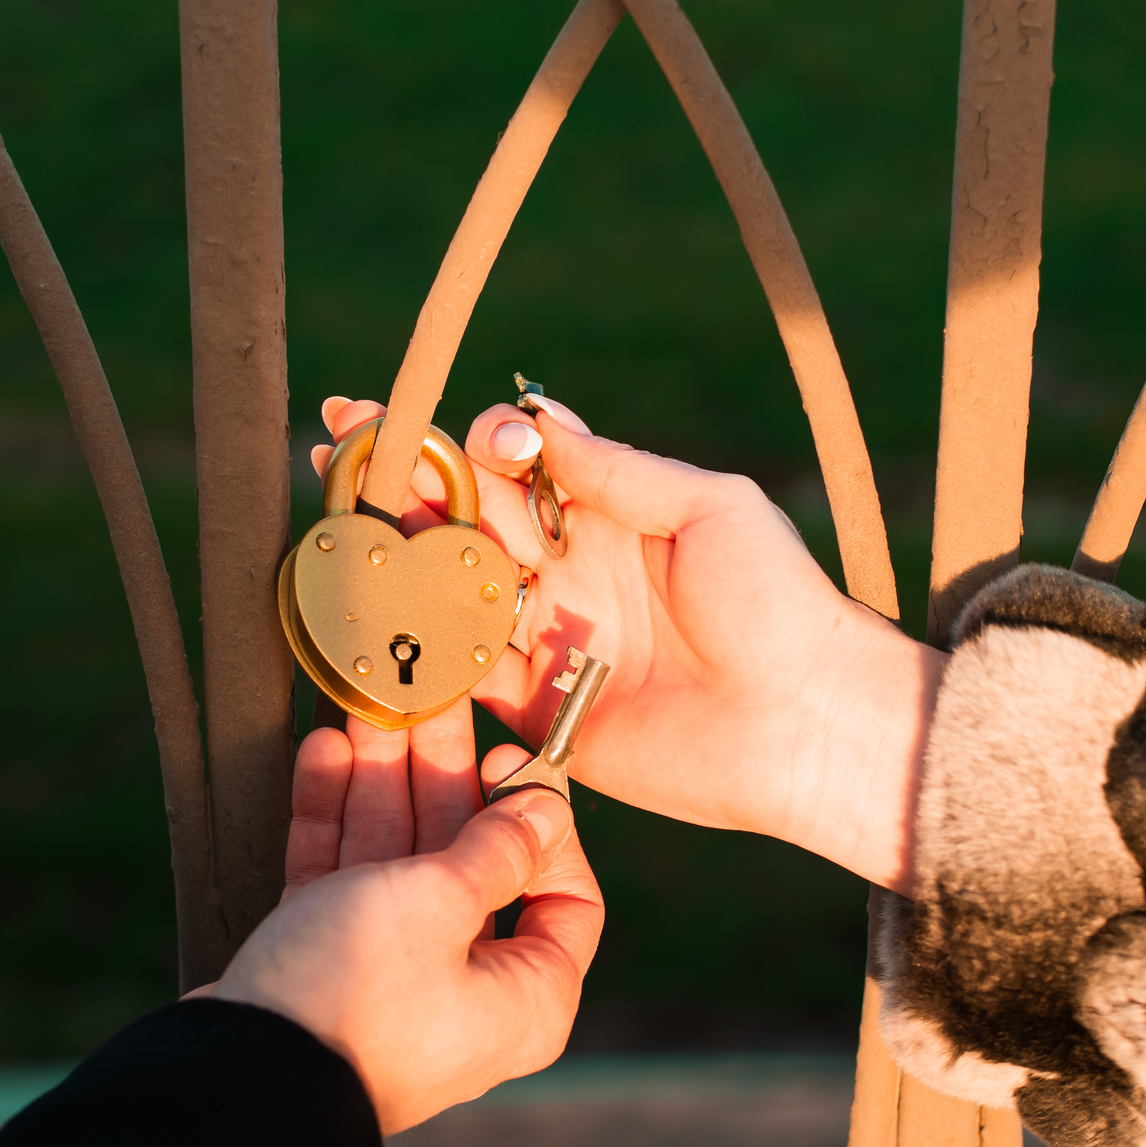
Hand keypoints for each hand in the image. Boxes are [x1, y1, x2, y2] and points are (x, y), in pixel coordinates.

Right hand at [205, 710, 603, 1134]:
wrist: (239, 1074)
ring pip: (397, 861)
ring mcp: (393, 979)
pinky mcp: (325, 967)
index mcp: (527, 997)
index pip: (566, 899)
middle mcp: (468, 993)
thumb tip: (549, 810)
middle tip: (426, 699)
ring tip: (367, 701)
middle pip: (471, 865)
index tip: (505, 761)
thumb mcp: (443, 903)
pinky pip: (341, 881)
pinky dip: (332, 819)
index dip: (542, 824)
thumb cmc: (361, 993)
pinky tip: (323, 750)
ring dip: (381, 781)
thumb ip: (497, 848)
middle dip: (440, 777)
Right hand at [310, 394, 942, 891]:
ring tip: (338, 522)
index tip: (440, 428)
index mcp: (607, 516)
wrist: (807, 724)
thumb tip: (531, 422)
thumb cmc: (778, 604)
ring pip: (451, 592)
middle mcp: (568, 574)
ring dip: (396, 558)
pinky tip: (372, 611)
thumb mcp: (709, 505)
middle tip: (340, 452)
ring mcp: (548, 642)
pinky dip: (418, 646)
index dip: (465, 439)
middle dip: (403, 484)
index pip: (514, 464)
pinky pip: (463, 676)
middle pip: (466, 521)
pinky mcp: (538, 714)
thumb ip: (615, 470)